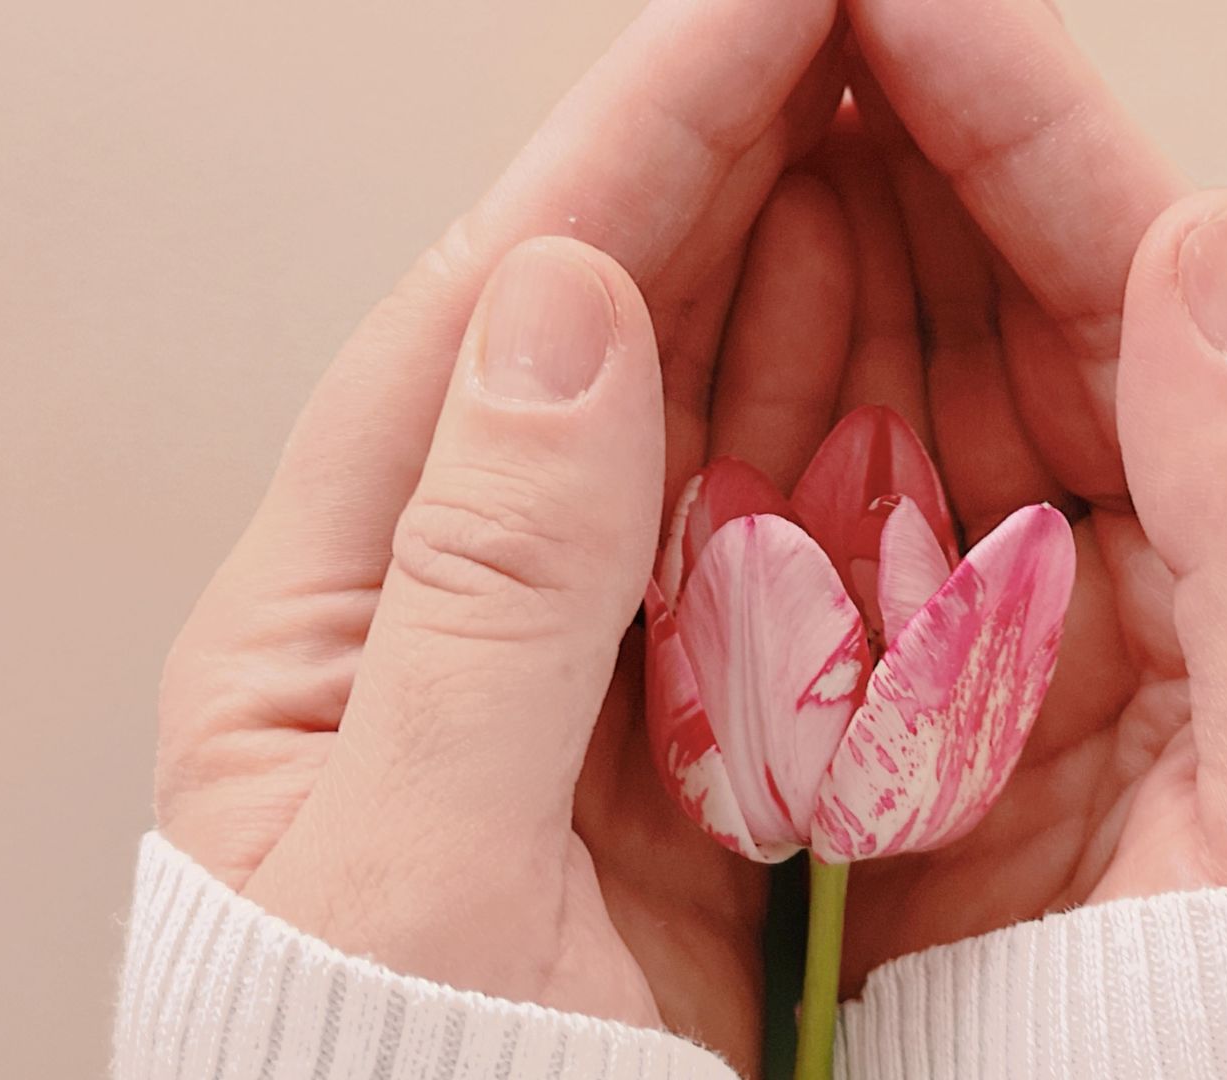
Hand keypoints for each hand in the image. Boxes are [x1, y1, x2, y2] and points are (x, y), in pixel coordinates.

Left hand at [154, 0, 844, 1066]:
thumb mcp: (414, 867)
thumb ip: (487, 590)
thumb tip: (563, 306)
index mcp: (326, 616)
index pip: (486, 320)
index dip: (631, 140)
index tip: (763, 2)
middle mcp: (445, 607)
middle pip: (592, 331)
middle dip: (722, 156)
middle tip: (849, 19)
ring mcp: (573, 661)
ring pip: (694, 415)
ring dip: (792, 262)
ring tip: (886, 119)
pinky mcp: (681, 732)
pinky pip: (768, 544)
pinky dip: (838, 429)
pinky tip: (901, 328)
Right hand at [804, 0, 1226, 983]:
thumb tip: (1216, 241)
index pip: (1135, 277)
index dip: (1020, 118)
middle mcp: (1131, 552)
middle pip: (993, 301)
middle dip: (888, 148)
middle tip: (783, 24)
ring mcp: (1002, 620)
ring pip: (886, 396)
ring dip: (805, 261)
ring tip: (721, 134)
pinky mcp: (902, 710)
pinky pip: (811, 536)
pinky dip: (746, 434)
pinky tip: (685, 344)